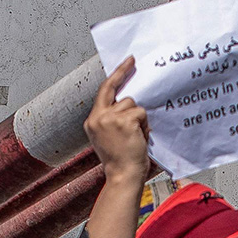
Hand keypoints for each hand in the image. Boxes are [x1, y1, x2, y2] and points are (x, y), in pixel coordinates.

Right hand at [85, 56, 151, 181]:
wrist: (123, 176)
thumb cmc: (121, 161)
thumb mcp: (109, 137)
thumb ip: (113, 119)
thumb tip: (130, 101)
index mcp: (92, 121)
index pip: (105, 91)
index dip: (117, 75)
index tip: (128, 61)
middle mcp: (98, 117)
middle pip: (122, 96)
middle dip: (130, 91)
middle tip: (134, 64)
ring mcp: (110, 118)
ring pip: (133, 104)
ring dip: (139, 120)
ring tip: (136, 137)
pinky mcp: (124, 121)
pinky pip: (141, 113)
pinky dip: (144, 125)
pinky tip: (140, 138)